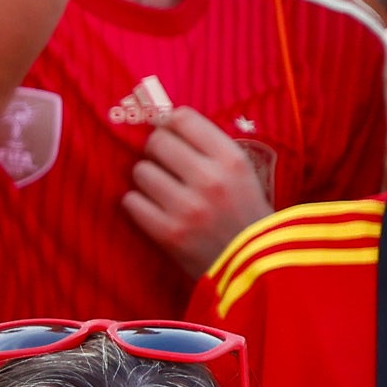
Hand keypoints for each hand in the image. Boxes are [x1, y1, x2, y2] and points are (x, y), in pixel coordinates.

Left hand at [119, 104, 276, 274]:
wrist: (255, 267)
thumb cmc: (245, 216)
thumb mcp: (243, 174)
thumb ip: (210, 149)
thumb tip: (163, 121)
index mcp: (232, 160)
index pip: (183, 119)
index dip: (169, 124)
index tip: (168, 134)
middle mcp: (210, 179)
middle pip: (157, 142)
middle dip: (156, 152)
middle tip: (163, 165)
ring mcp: (188, 207)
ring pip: (141, 171)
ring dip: (146, 180)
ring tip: (161, 191)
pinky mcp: (168, 234)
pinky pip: (131, 202)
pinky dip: (137, 205)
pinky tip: (152, 210)